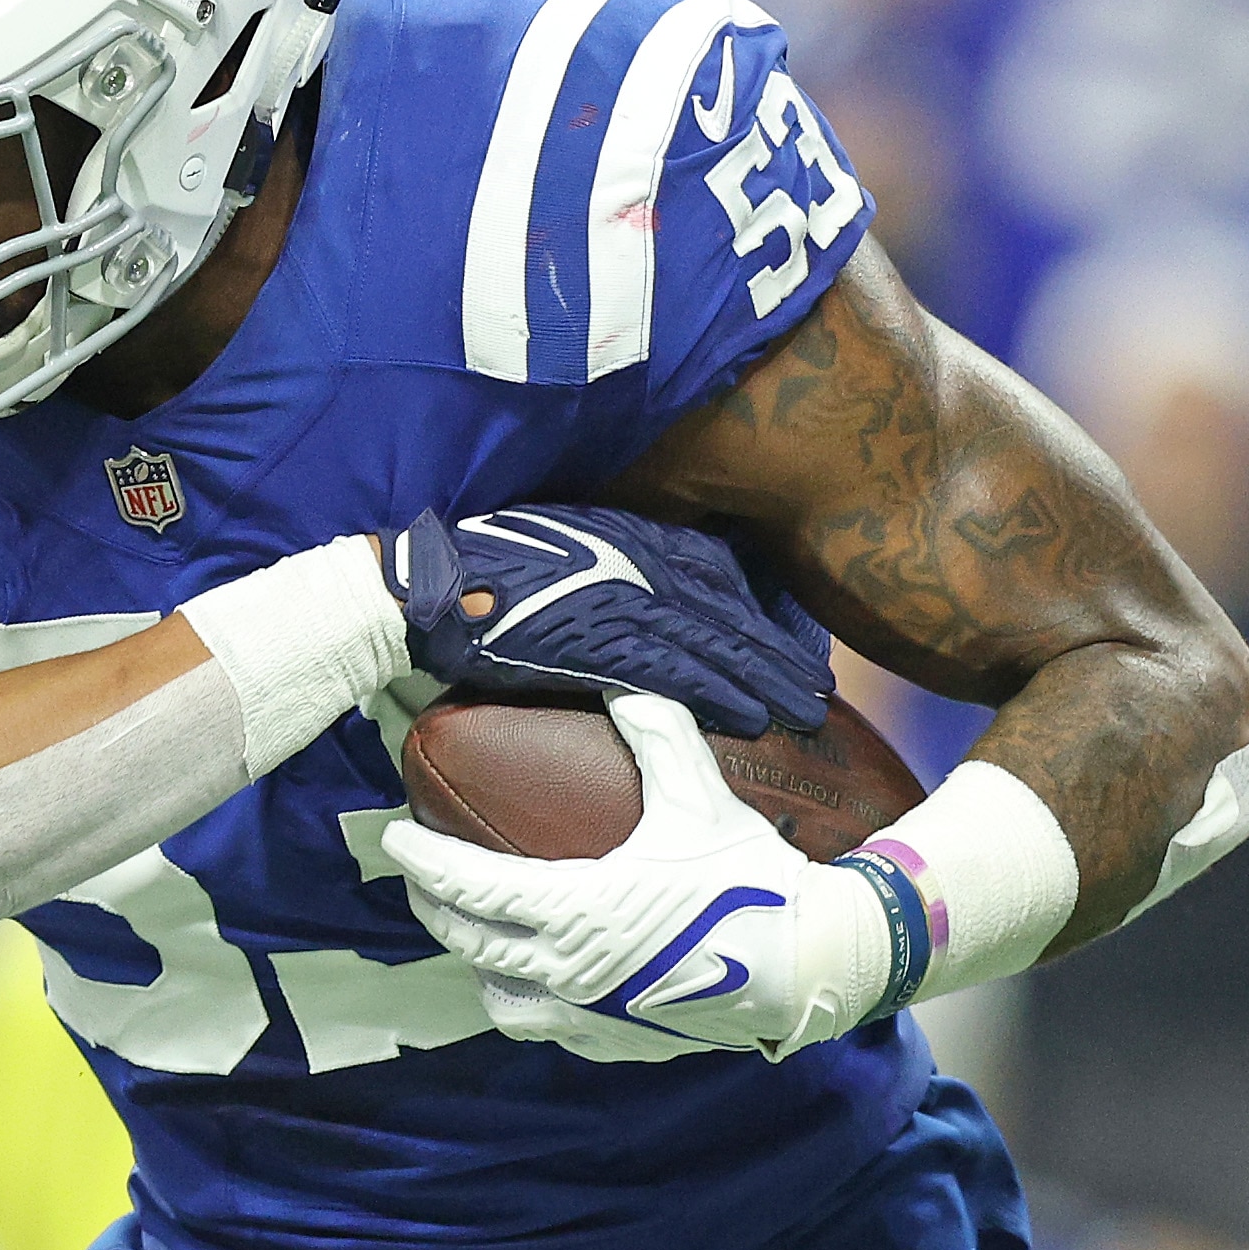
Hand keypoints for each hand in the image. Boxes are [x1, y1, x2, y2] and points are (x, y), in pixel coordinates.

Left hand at [380, 693, 904, 1058]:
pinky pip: (552, 1028)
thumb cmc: (751, 879)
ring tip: (479, 935)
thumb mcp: (699, 798)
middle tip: (420, 881)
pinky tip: (543, 979)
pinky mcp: (620, 1041)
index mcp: (576, 910)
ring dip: (480, 966)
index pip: (470, 886)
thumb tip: (623, 684)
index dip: (423, 863)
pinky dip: (533, 1001)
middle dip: (434, 908)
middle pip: (470, 942)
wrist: (810, 962)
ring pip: (502, 999)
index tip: (393, 840)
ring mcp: (592, 1014)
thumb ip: (657, 735)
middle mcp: (569, 971)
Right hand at [383, 506, 833, 731]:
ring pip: (716, 642)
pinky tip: (752, 717)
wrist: (430, 585)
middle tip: (818, 684)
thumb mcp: (554, 546)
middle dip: (776, 648)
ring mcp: (625, 599)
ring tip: (805, 708)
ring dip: (765, 677)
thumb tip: (615, 594)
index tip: (782, 639)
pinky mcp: (605, 640)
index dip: (754, 608)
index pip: (713, 568)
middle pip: (729, 608)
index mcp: (625, 532)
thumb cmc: (475, 570)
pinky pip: (679, 672)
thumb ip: (598, 564)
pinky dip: (721, 694)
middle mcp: (637, 559)